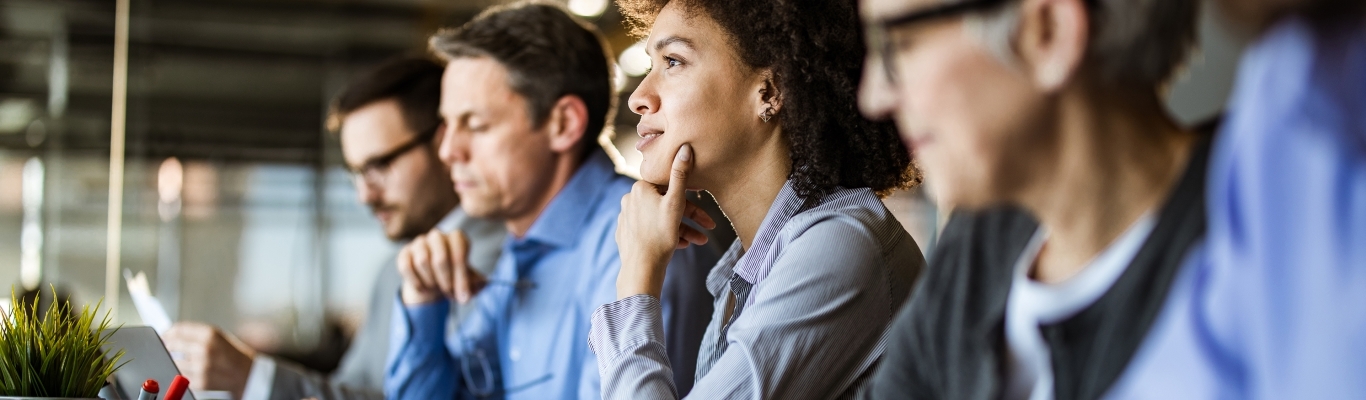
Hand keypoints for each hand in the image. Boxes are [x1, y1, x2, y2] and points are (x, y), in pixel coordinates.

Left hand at [163, 322, 256, 399]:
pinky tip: (191, 369)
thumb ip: (197, 334)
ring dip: (175, 360)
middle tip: (169, 346)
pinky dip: (182, 372)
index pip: (178, 329)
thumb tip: (173, 334)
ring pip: (174, 361)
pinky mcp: (199, 381)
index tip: (165, 335)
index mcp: (210, 334)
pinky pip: (181, 374)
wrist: (247, 374)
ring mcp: (201, 366)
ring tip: (184, 359)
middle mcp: (204, 349)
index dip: (168, 332)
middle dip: (169, 345)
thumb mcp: (219, 336)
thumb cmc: (234, 355)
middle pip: (173, 344)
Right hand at [397, 229, 487, 304]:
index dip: (461, 278)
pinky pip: (406, 266)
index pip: (459, 254)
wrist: (433, 281)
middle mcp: (438, 236)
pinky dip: (416, 282)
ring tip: (436, 289)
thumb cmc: (454, 277)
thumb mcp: (468, 280)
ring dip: (431, 281)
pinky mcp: (404, 252)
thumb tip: (483, 283)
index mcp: (457, 238)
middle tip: (449, 293)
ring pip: (422, 262)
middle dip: (446, 281)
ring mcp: (420, 242)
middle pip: (440, 258)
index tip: (463, 296)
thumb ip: (477, 282)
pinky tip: (424, 288)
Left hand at [616, 144, 715, 298]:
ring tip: (698, 241)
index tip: (705, 211)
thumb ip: (681, 175)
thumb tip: (684, 147)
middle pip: (667, 205)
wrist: (641, 268)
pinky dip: (667, 235)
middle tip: (708, 228)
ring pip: (661, 219)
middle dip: (690, 218)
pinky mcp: (626, 234)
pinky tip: (681, 245)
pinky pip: (651, 230)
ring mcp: (627, 218)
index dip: (691, 199)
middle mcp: (630, 199)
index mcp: (639, 188)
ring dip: (682, 229)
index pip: (670, 187)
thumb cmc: (660, 235)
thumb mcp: (676, 203)